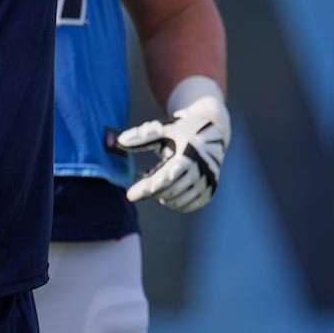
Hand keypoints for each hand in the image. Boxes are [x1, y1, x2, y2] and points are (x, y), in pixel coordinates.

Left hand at [105, 94, 230, 212]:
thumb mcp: (164, 129)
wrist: (213, 132)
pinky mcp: (210, 190)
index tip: (130, 195)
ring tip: (153, 187)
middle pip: (169, 191)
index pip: (164, 179)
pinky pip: (189, 205)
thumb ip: (142, 137)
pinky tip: (166, 195)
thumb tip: (119, 141)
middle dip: (151, 193)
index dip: (146, 189)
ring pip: (178, 200)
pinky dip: (175, 203)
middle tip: (136, 192)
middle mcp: (200, 171)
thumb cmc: (182, 130)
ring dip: (162, 197)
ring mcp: (207, 182)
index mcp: (188, 156)